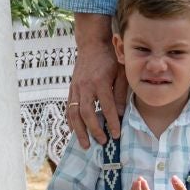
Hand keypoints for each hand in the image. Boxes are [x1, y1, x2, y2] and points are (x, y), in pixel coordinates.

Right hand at [66, 21, 125, 144]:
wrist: (91, 44)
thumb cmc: (110, 58)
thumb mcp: (120, 72)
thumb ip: (120, 92)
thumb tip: (120, 114)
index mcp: (100, 82)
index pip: (107, 106)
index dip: (111, 122)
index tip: (116, 134)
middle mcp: (85, 86)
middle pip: (86, 113)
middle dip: (94, 130)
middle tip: (102, 142)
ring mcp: (76, 88)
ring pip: (74, 113)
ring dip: (79, 131)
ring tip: (85, 144)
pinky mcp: (71, 89)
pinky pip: (69, 108)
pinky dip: (71, 122)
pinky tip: (75, 132)